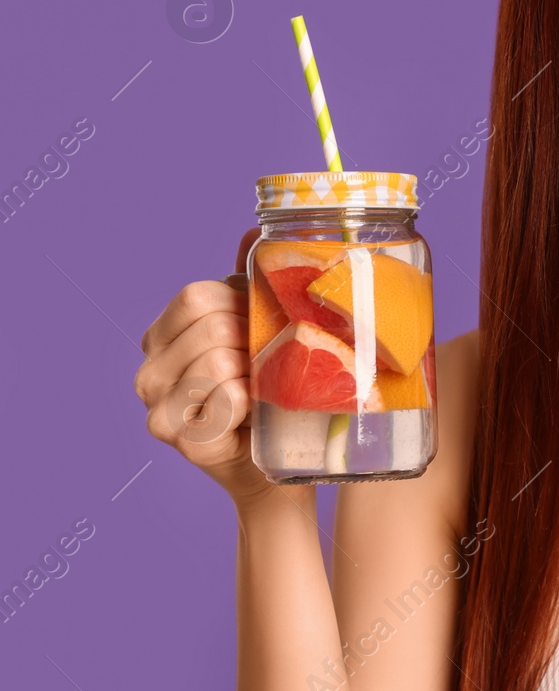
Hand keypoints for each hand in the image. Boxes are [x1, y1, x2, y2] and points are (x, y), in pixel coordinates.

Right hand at [135, 227, 280, 508]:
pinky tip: (252, 415)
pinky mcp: (176, 437)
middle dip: (251, 341)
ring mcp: (157, 406)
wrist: (276, 459)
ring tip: (262, 389)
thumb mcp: (259, 330)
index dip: (238, 303)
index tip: (260, 323)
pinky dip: (250, 403)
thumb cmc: (269, 389)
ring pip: (217, 363)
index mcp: (163, 334)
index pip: (195, 295)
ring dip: (254, 374)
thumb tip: (254, 231)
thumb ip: (251, 284)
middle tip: (267, 364)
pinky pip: (225, 400)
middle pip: (210, 327)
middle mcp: (149, 369)